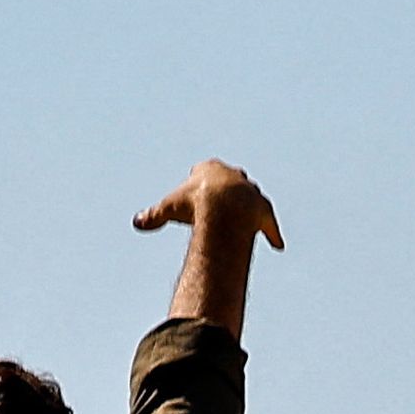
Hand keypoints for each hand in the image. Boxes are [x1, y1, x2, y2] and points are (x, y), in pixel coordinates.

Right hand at [133, 159, 282, 253]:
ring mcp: (251, 192)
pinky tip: (277, 244)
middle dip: (224, 191)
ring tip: (242, 222)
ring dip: (248, 208)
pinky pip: (268, 223)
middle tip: (217, 207)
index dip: (196, 185)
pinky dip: (271, 232)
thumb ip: (153, 215)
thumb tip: (137, 223)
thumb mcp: (169, 207)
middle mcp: (234, 176)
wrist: (224, 206)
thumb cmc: (194, 203)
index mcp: (210, 168)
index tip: (192, 196)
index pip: (203, 170)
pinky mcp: (263, 210)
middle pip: (230, 180)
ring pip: (251, 198)